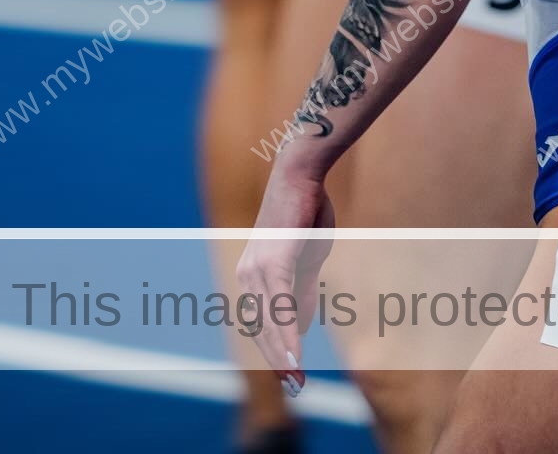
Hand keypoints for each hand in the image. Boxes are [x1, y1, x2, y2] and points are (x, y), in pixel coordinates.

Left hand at [235, 154, 336, 395]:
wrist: (303, 173)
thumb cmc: (306, 210)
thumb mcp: (308, 258)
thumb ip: (302, 290)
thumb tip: (302, 324)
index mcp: (254, 276)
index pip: (263, 321)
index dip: (276, 349)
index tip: (291, 374)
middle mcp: (249, 276)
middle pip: (263, 327)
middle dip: (278, 358)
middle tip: (295, 385)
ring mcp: (259, 269)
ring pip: (271, 321)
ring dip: (283, 351)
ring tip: (295, 376)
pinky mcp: (275, 262)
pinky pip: (281, 304)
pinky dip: (288, 330)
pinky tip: (295, 350)